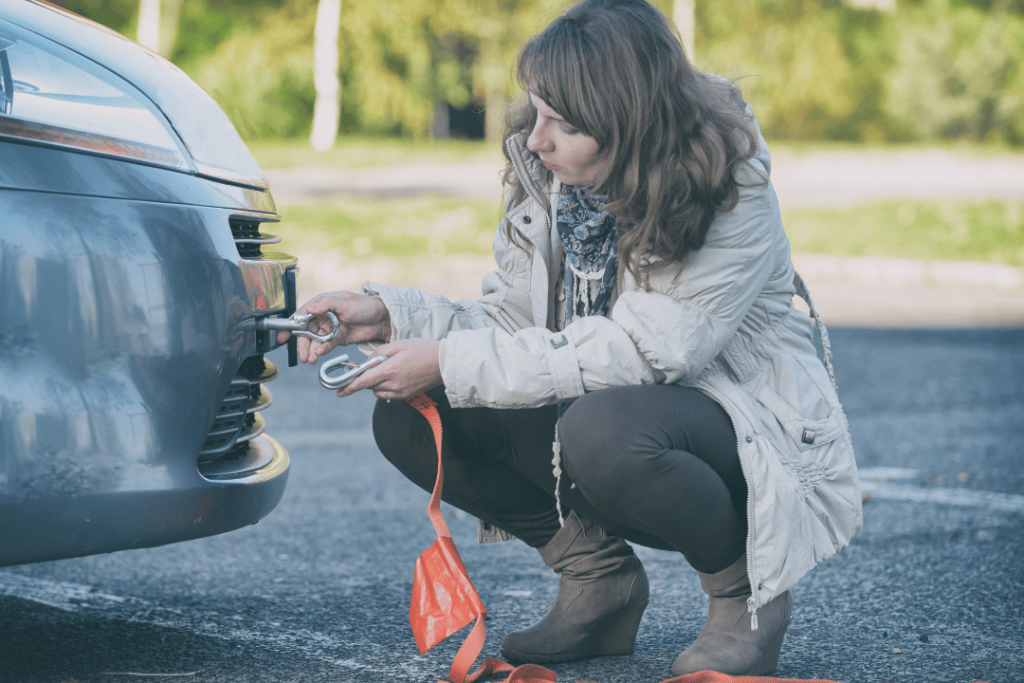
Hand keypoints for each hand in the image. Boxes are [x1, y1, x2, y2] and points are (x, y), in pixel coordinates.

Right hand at [276, 291, 390, 363]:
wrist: (383, 318)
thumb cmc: (365, 305)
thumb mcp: (345, 302)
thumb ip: (326, 303)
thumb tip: (310, 307)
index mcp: (322, 304)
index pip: (302, 314)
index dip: (290, 325)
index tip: (282, 336)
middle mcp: (324, 316)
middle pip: (306, 331)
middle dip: (302, 344)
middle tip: (302, 355)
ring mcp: (330, 328)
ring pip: (314, 340)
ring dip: (311, 350)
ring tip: (310, 359)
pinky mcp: (338, 338)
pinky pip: (326, 345)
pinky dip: (321, 350)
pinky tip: (319, 355)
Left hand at [335, 338, 441, 400]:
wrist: (446, 363)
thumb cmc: (424, 350)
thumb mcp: (400, 344)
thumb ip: (380, 352)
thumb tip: (370, 360)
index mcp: (390, 370)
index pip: (363, 381)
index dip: (349, 387)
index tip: (339, 391)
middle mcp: (394, 384)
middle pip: (369, 386)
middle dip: (365, 378)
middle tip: (367, 368)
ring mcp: (401, 392)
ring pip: (378, 392)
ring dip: (376, 384)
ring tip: (386, 370)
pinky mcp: (407, 395)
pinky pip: (389, 395)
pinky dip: (386, 388)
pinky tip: (395, 377)